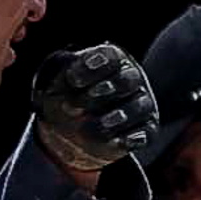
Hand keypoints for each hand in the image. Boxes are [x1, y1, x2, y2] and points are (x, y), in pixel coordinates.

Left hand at [23, 41, 158, 180]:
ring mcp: (141, 104)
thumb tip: (71, 96)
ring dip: (116, 118)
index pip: (109, 57)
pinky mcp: (146, 130)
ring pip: (139, 107)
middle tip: (76, 105)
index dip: (92, 68)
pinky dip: (131, 139)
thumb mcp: (53, 85)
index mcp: (108, 60)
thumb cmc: (64, 98)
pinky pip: (147, 133)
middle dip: (103, 91)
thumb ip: (61, 82)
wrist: (68, 130)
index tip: (73, 80)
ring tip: (89, 129)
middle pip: (128, 80)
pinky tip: (113, 142)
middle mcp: (130, 79)